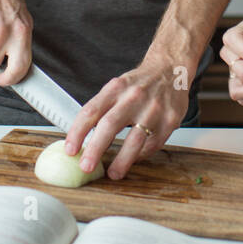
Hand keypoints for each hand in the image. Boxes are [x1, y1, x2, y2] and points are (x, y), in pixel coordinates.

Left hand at [63, 53, 190, 180]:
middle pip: (110, 125)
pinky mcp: (170, 120)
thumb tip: (82, 138)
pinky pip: (153, 144)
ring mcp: (153, 109)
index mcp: (116, 88)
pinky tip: (134, 158)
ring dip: (122, 160)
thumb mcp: (118, 87)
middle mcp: (134, 97)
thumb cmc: (140, 83)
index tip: (71, 150)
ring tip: (113, 173)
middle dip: (95, 149)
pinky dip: (142, 154)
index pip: (91, 111)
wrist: (172, 70)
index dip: (77, 132)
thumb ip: (102, 108)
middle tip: (86, 166)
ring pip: (135, 139)